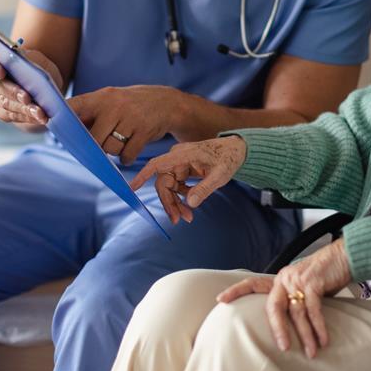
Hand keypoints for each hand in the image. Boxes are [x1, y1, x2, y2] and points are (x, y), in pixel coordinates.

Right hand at [0, 50, 62, 130]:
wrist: (34, 78)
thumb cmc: (31, 64)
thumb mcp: (31, 57)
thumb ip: (27, 61)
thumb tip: (31, 72)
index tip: (1, 72)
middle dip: (14, 93)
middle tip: (27, 98)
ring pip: (6, 105)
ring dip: (24, 109)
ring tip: (39, 112)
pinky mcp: (1, 112)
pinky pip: (13, 116)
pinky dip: (28, 117)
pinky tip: (39, 117)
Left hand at [68, 85, 178, 166]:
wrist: (167, 103)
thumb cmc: (131, 105)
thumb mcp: (112, 100)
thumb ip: (91, 113)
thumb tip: (66, 134)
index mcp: (102, 97)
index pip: (74, 106)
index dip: (60, 116)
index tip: (48, 122)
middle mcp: (114, 105)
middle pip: (92, 138)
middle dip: (96, 146)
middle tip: (104, 141)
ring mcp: (130, 118)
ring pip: (110, 148)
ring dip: (114, 150)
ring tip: (122, 140)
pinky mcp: (144, 132)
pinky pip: (126, 155)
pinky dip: (127, 157)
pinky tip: (131, 147)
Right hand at [129, 136, 246, 223]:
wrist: (237, 150)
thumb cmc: (229, 158)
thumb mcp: (220, 175)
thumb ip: (205, 188)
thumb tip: (190, 203)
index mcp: (183, 155)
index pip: (157, 164)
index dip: (143, 176)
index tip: (132, 188)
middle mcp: (177, 158)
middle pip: (163, 183)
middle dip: (169, 202)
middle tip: (178, 220)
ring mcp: (179, 164)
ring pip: (169, 188)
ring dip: (175, 204)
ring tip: (188, 218)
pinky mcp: (184, 170)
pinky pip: (176, 187)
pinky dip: (181, 199)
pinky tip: (190, 207)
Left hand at [216, 238, 352, 358]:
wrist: (343, 256)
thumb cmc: (324, 274)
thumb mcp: (304, 285)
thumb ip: (295, 299)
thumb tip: (293, 323)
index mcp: (280, 279)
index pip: (253, 283)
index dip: (236, 291)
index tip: (221, 300)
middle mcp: (284, 278)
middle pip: (273, 306)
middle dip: (278, 329)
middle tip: (284, 347)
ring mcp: (298, 279)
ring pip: (297, 313)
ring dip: (306, 335)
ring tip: (312, 352)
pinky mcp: (313, 282)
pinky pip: (313, 310)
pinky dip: (319, 327)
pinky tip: (323, 340)